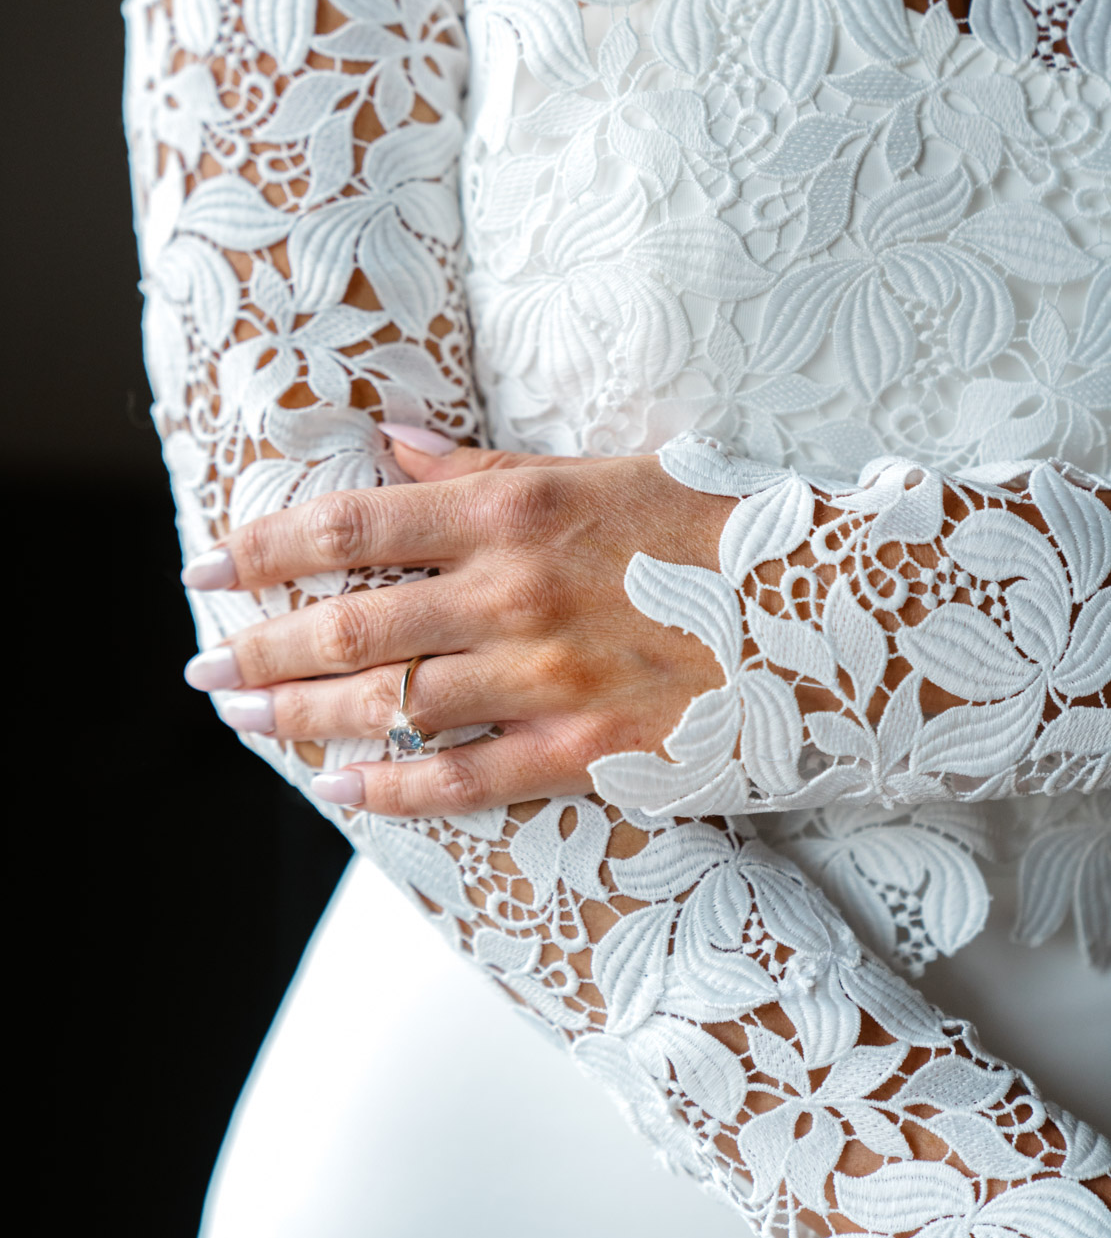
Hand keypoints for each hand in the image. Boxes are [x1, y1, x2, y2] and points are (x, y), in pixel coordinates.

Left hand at [181, 428, 733, 815]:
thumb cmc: (719, 529)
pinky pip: (465, 781)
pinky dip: (393, 790)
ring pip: (391, 708)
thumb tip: (395, 447)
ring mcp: (547, 681)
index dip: (264, 549)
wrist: (834, 612)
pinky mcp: (585, 751)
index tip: (206, 568)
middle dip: (262, 649)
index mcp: (517, 511)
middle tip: (206, 668)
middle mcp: (516, 595)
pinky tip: (342, 788)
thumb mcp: (605, 472)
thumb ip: (488, 472)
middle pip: (351, 629)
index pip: (353, 527)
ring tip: (246, 719)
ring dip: (303, 718)